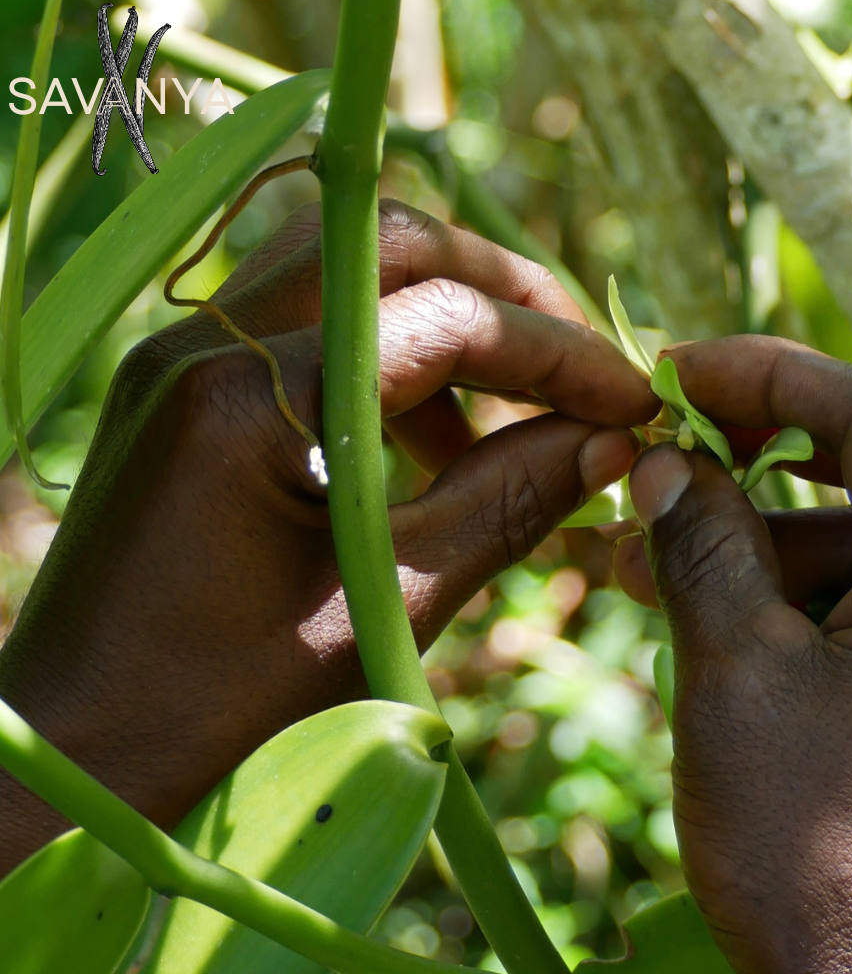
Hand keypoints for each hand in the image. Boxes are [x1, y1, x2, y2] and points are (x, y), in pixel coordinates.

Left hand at [0, 200, 656, 874]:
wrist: (81, 747)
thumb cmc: (223, 705)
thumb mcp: (388, 605)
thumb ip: (507, 504)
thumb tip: (611, 443)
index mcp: (250, 402)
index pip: (444, 320)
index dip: (557, 354)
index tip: (630, 400)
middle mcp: (204, 343)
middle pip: (391, 243)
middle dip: (504, 292)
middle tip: (577, 367)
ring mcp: (183, 352)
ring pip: (346, 267)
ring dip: (444, 316)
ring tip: (505, 415)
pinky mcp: (182, 379)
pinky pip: (305, 320)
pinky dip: (385, 354)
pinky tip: (425, 440)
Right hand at [614, 336, 851, 972]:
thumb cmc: (815, 857)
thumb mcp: (736, 684)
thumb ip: (705, 550)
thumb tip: (669, 464)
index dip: (768, 374)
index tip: (679, 371)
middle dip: (763, 441)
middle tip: (672, 443)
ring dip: (757, 529)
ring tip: (646, 552)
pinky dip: (788, 583)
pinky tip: (701, 600)